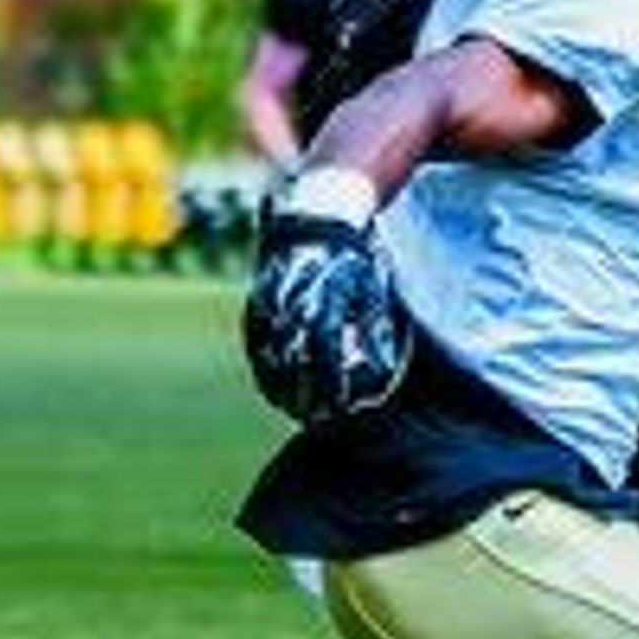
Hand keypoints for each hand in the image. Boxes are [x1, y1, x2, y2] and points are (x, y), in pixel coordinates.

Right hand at [243, 209, 410, 424]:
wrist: (316, 219)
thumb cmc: (353, 261)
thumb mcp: (370, 290)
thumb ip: (374, 330)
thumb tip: (383, 372)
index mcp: (326, 301)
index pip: (327, 353)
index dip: (332, 384)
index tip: (340, 407)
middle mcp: (295, 304)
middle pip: (295, 361)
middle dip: (305, 395)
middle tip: (317, 419)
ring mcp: (272, 303)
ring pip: (269, 355)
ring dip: (280, 388)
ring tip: (293, 411)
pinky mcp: (257, 301)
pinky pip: (254, 342)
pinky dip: (262, 368)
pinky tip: (271, 390)